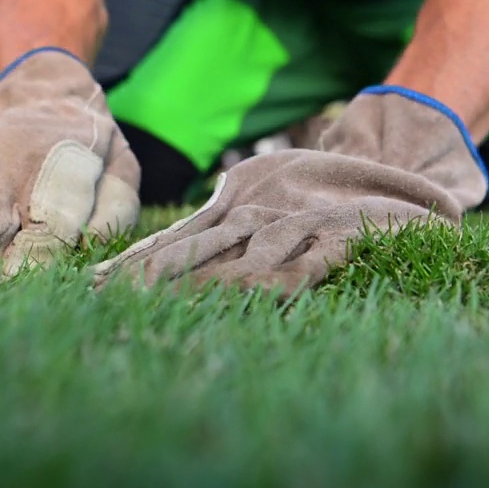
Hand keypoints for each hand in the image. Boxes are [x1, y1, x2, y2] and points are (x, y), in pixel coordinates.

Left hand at [91, 87, 488, 294]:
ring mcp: (297, 225)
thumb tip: (149, 266)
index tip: (92, 288)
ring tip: (178, 309)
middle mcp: (257, 216)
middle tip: (113, 300)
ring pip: (249, 256)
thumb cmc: (320, 196)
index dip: (134, 263)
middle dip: (154, 276)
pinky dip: (291, 278)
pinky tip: (269, 297)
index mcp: (234, 207)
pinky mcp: (339, 236)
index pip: (173, 239)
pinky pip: (313, 261)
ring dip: (214, 283)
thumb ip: (216, 235)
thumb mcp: (260, 206)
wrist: (396, 178)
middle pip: (197, 249)